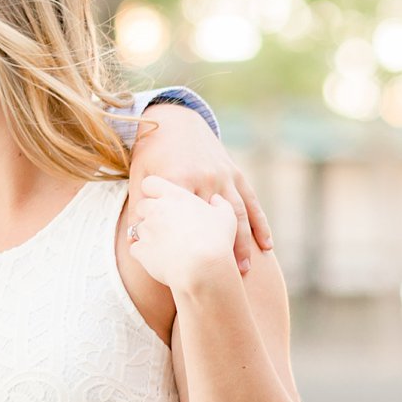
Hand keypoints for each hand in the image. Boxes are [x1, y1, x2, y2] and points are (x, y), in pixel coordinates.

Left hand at [127, 175, 237, 290]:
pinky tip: (157, 258)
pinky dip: (143, 253)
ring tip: (164, 244)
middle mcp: (157, 209)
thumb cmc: (217, 241)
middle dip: (148, 213)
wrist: (204, 268)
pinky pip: (135, 248)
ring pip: (137, 227)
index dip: (153, 191)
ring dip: (147, 234)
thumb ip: (221, 204)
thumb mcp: (226, 217)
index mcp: (175, 196)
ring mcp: (147, 229)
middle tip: (163, 225)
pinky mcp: (141, 249)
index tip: (160, 199)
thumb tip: (216, 199)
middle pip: (142, 204)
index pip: (151, 183)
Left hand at [129, 103, 270, 272]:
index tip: (190, 272)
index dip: (187, 246)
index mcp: (178, 178)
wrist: (175, 121)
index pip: (184, 219)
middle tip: (226, 280)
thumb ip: (140, 207)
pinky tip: (267, 245)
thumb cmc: (151, 153)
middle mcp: (204, 176)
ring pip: (237, 213)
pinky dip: (259, 223)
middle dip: (222, 250)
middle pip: (214, 221)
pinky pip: (250, 201)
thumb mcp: (141, 176)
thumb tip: (134, 241)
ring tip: (245, 270)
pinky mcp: (234, 173)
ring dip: (244, 243)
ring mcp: (223, 174)